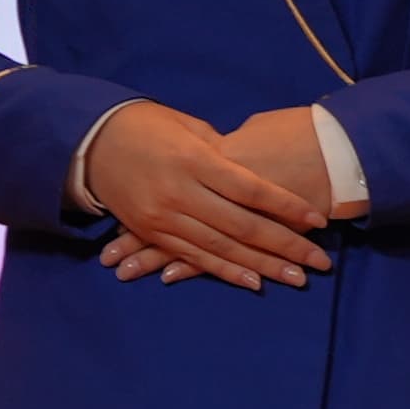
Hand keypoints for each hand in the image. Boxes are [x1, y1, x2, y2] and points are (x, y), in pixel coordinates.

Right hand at [78, 101, 330, 288]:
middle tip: (319, 262)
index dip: (287, 207)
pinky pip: (193, 257)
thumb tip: (256, 175)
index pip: (251, 190)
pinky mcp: (152, 232)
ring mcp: (164, 217)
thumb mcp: (189, 127)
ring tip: (296, 278)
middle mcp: (181, 193)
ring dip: (262, 266)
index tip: (318, 219)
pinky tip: (252, 282)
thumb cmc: (147, 126)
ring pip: (222, 248)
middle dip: (285, 246)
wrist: (89, 141)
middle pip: (243, 226)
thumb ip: (223, 153)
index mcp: (195, 161)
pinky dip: (224, 271)